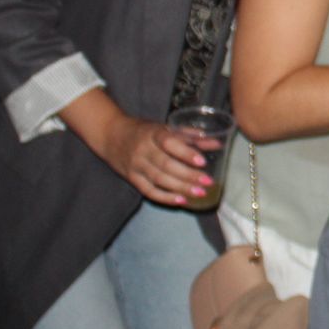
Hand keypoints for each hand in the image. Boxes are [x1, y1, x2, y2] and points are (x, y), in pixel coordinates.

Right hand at [97, 113, 213, 206]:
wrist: (110, 135)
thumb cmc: (144, 130)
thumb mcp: (165, 128)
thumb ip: (190, 136)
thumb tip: (218, 143)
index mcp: (153, 133)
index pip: (168, 142)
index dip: (185, 152)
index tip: (202, 161)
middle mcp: (143, 150)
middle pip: (166, 165)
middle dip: (188, 175)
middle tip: (207, 182)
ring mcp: (136, 165)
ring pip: (159, 179)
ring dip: (180, 188)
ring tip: (200, 193)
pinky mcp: (132, 178)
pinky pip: (148, 191)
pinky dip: (165, 197)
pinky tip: (181, 201)